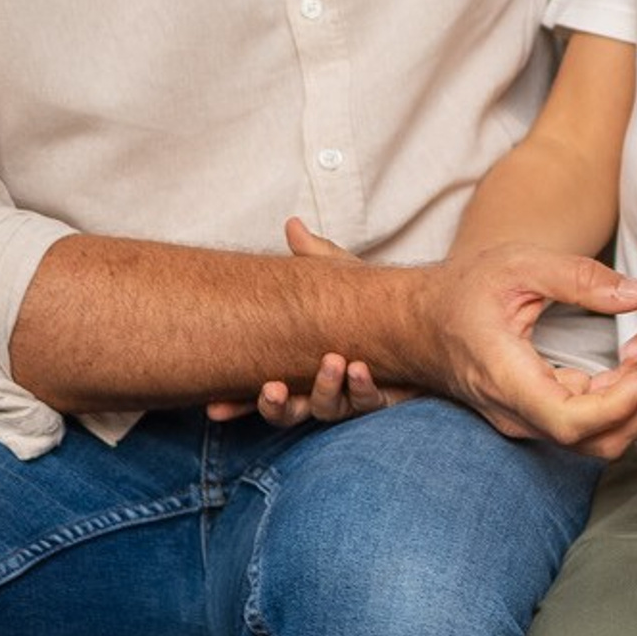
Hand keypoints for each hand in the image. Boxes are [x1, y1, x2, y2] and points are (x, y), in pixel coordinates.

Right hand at [208, 222, 406, 425]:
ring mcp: (350, 396)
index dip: (237, 404)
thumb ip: (314, 257)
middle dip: (277, 405)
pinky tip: (360, 369)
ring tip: (333, 360)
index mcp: (300, 367)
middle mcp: (321, 389)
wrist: (422, 316)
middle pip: (289, 412)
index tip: (214, 408)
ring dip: (326, 387)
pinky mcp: (381, 397)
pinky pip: (369, 401)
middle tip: (273, 388)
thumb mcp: (338, 280)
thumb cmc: (369, 304)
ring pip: (328, 408)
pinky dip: (363, 387)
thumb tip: (292, 224)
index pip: (263, 390)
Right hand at [408, 232, 636, 450]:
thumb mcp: (520, 265)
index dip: (618, 406)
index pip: (569, 422)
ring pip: (592, 440)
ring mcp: (525, 419)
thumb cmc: (464, 289)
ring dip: (636, 410)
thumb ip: (580, 278)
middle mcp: (515, 412)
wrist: (417, 322)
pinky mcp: (536, 414)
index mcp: (506, 378)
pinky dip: (621, 405)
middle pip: (590, 441)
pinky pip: (584, 425)